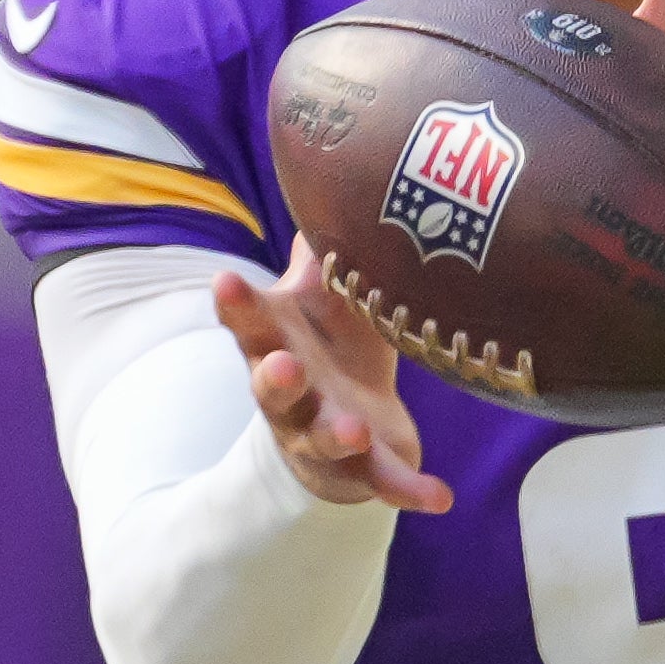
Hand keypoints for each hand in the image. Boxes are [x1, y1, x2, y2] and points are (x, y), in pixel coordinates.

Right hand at [213, 237, 456, 514]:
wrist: (351, 426)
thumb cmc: (333, 345)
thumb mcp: (329, 293)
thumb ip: (328, 244)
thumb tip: (328, 165)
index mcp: (278, 343)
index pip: (249, 322)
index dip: (237, 304)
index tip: (225, 279)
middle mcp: (290, 395)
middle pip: (271, 388)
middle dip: (275, 378)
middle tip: (283, 363)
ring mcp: (322, 436)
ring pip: (322, 438)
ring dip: (337, 436)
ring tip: (354, 430)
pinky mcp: (361, 472)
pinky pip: (383, 483)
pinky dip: (408, 491)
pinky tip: (439, 497)